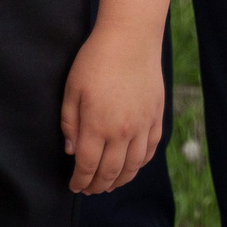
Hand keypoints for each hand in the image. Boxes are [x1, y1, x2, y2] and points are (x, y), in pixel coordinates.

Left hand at [61, 21, 164, 193]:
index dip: (80, 181)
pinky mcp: (157, 116)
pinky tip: (133, 165)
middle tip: (90, 189)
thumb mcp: (72, 89)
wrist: (131, 37)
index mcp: (97, 125)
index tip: (74, 186)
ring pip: (134, 166)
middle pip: (110, 171)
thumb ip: (70, 123)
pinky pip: (151, 149)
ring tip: (110, 184)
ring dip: (120, 180)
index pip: (87, 166)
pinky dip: (141, 163)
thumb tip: (72, 150)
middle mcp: (122, 131)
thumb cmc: (96, 59)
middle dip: (98, 185)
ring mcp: (143, 124)